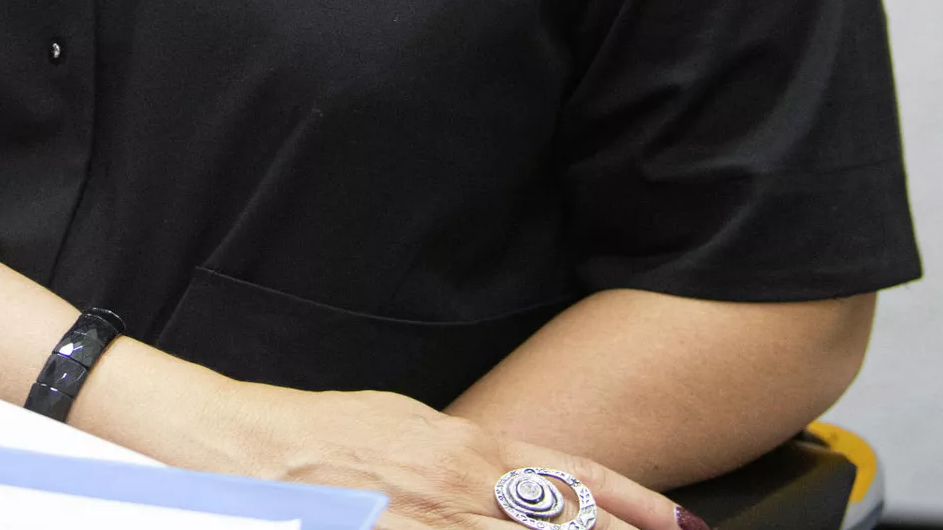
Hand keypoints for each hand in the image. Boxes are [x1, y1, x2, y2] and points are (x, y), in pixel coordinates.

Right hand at [229, 384, 697, 529]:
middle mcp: (463, 489)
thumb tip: (521, 474)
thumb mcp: (417, 423)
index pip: (574, 474)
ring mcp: (434, 525)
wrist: (262, 450)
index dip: (634, 502)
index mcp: (470, 446)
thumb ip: (473, 453)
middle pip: (566, 524)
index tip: (679, 523)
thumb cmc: (335, 433)